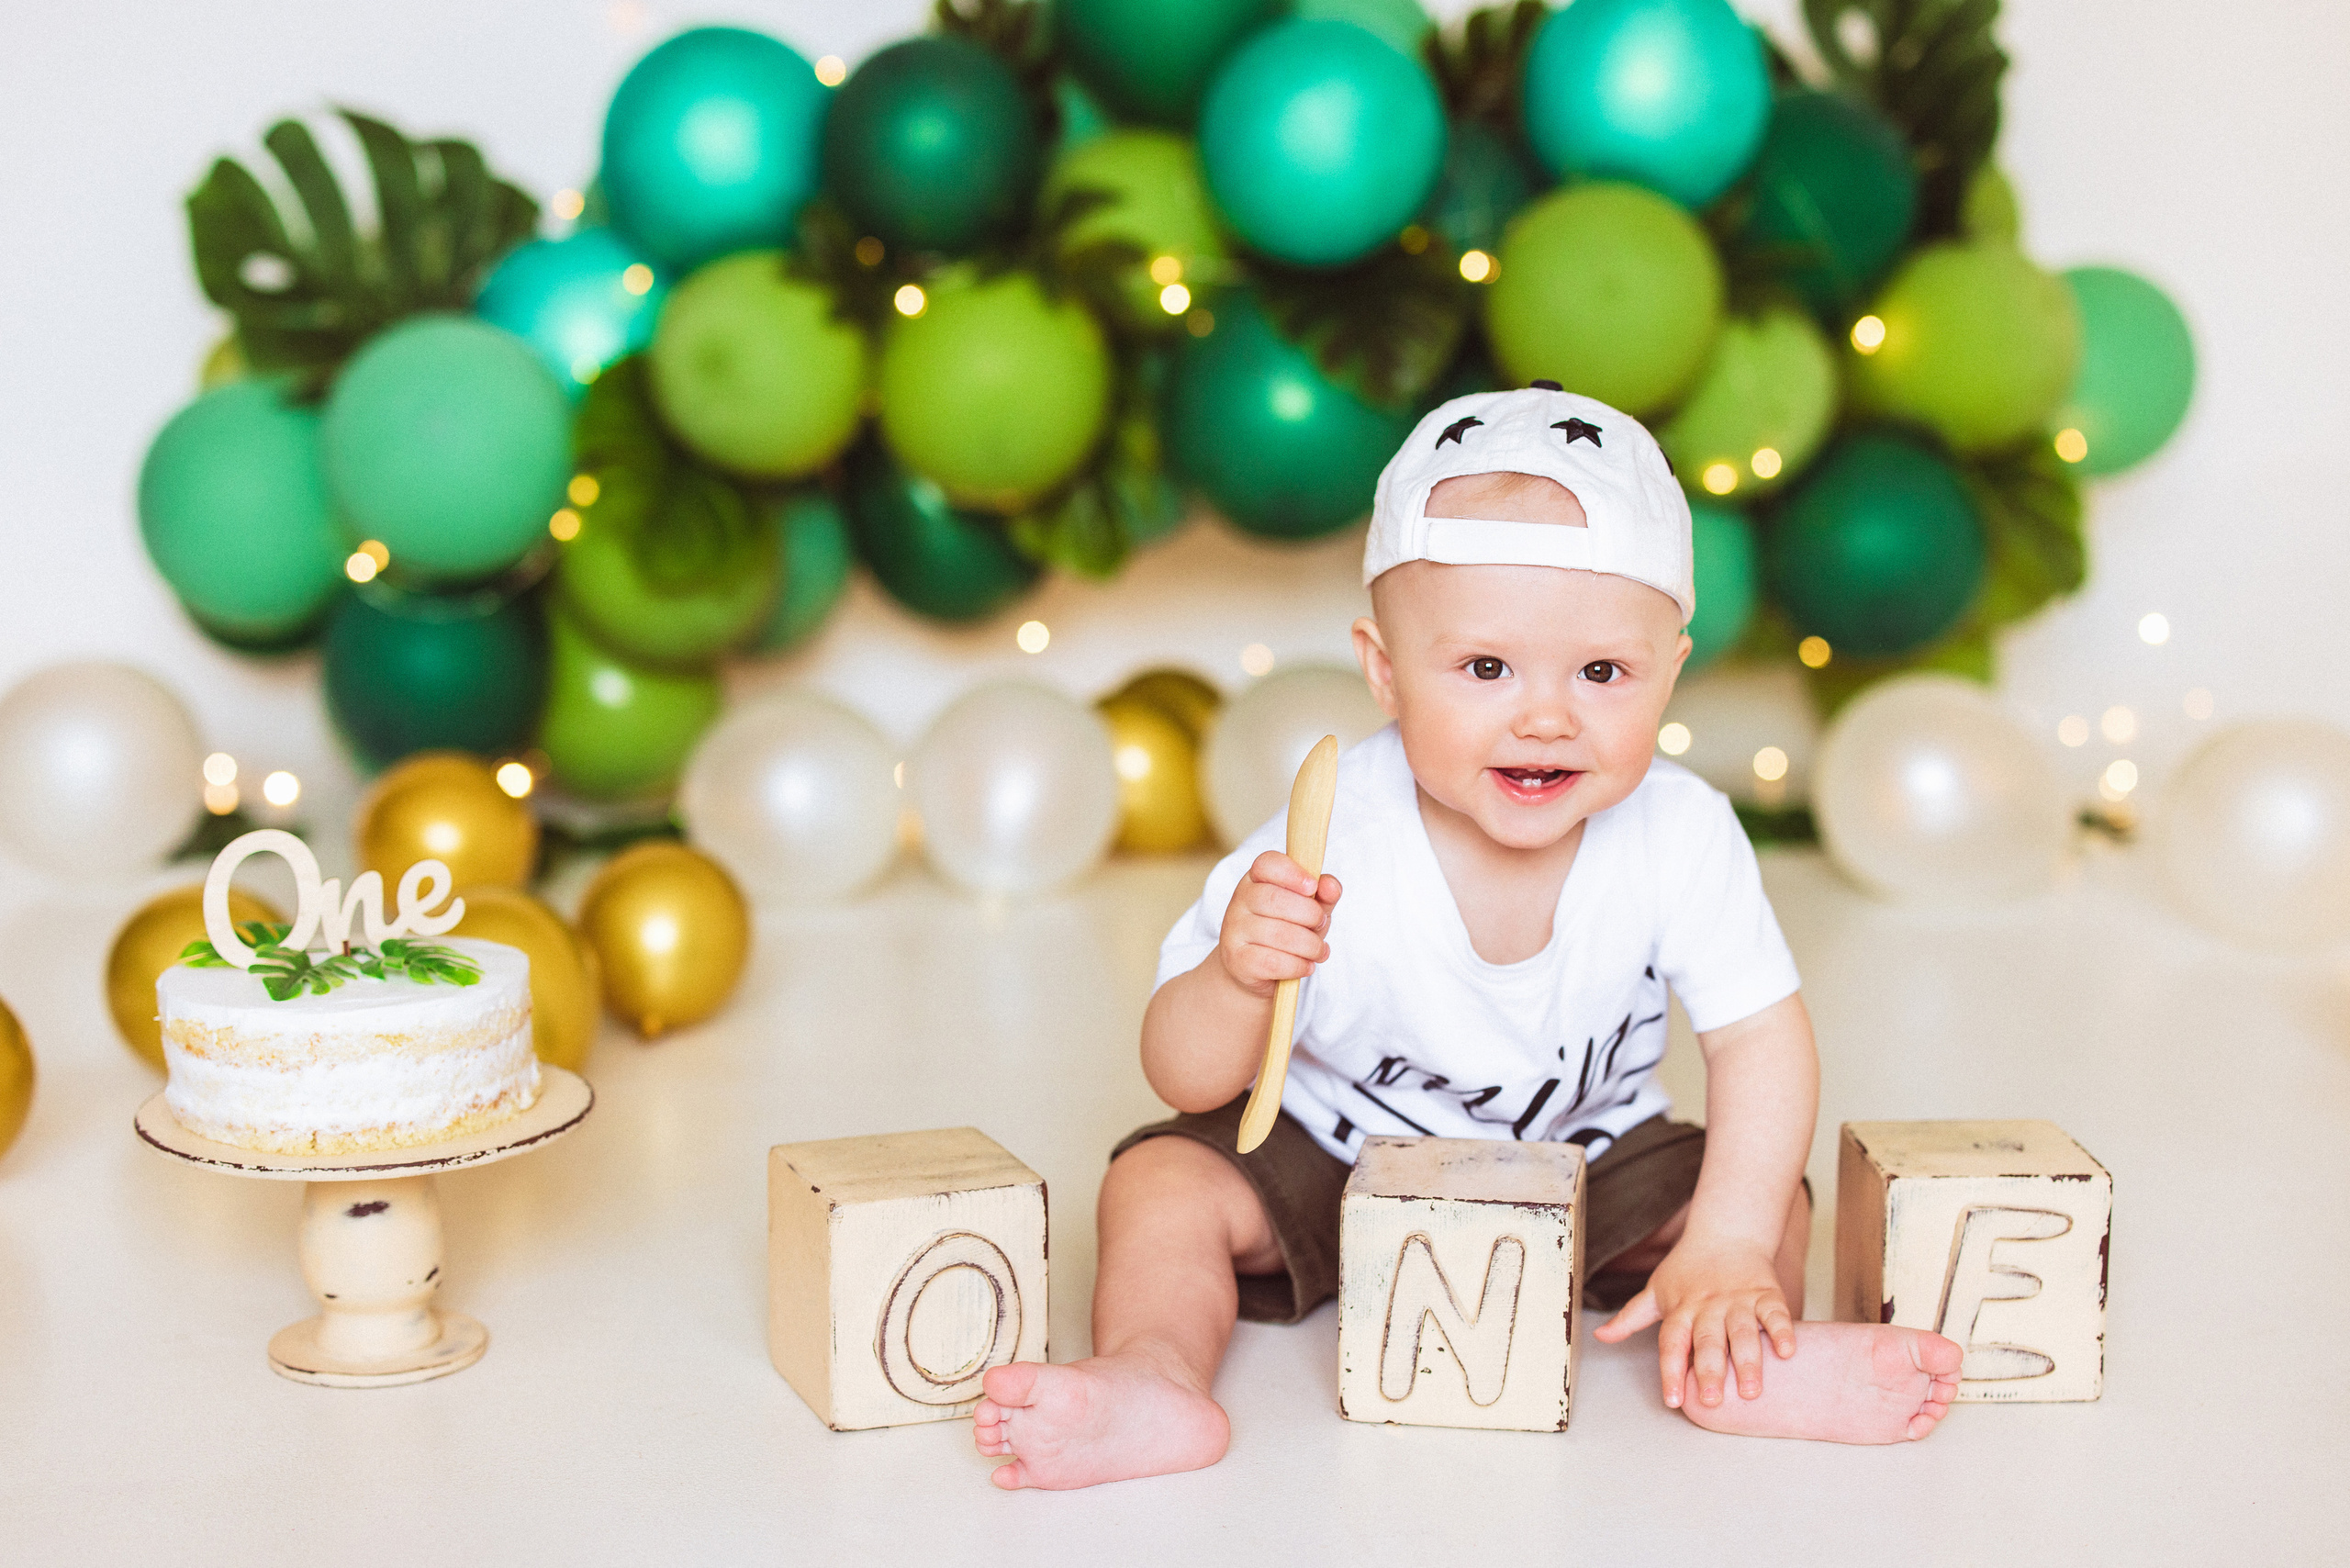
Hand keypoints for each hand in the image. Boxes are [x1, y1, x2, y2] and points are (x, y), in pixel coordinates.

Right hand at [1215, 852, 1340, 997]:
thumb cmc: (1286, 932)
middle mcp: (1240, 901)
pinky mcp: (1237, 959)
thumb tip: (1331, 886)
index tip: (1312, 887)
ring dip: (1310, 945)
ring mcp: (1234, 930)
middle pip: (1274, 899)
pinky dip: (1298, 965)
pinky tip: (1306, 966)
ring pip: (1278, 934)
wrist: (1255, 970)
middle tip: (1321, 924)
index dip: (1292, 872)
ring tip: (1319, 951)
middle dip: (1310, 914)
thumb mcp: (1309, 910)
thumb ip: (1323, 895)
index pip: (1267, 864)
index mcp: (1256, 879)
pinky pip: (1273, 962)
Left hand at [1592, 1235, 1795, 1409]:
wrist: (1726, 1232)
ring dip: (1748, 1361)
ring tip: (1751, 1390)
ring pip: (1742, 1332)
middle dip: (1709, 1372)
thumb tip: (1600, 1338)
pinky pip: (1775, 1314)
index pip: (1672, 1343)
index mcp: (1680, 1310)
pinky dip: (1782, 1331)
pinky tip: (1787, 1353)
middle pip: (1707, 1342)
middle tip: (1713, 1401)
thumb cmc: (1687, 1270)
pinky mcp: (1766, 1294)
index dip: (1670, 1372)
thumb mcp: (1656, 1292)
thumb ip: (1631, 1317)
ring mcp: (1739, 1300)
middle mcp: (1709, 1307)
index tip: (1674, 1401)